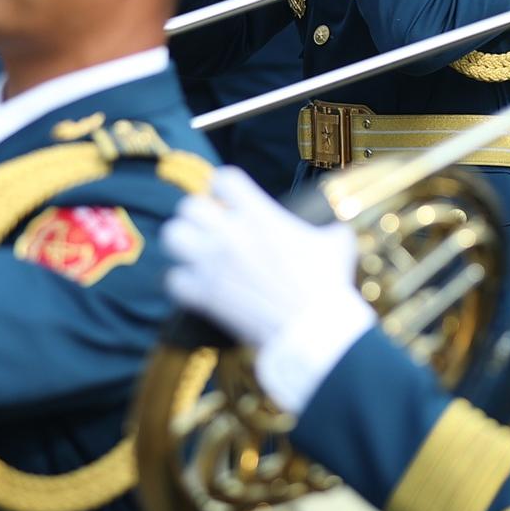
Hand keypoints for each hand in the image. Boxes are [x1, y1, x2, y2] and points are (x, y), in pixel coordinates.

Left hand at [161, 167, 373, 412]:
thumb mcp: (337, 243)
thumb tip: (333, 227)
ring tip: (197, 252)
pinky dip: (183, 283)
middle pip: (189, 205)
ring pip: (172, 236)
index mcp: (260, 214)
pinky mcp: (204, 295)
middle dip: (199, 215)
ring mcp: (213, 264)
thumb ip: (328, 227)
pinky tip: (198, 287)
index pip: (222, 179)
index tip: (229, 200)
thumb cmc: (328, 285)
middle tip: (211, 228)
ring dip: (183, 243)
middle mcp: (230, 234)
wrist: (313, 332)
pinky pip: (174, 279)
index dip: (223, 187)